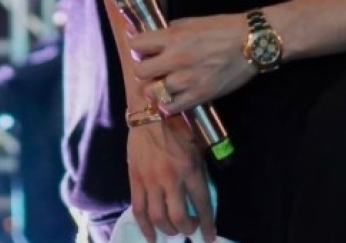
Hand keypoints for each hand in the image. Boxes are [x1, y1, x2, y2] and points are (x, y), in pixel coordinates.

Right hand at [126, 114, 215, 242]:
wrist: (150, 115)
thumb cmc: (178, 127)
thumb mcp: (197, 146)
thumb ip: (199, 170)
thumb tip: (201, 195)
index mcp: (189, 168)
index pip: (202, 203)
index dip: (207, 223)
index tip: (210, 237)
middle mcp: (170, 178)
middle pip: (179, 217)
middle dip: (187, 229)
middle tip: (191, 229)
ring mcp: (150, 181)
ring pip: (158, 218)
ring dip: (168, 230)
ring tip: (174, 231)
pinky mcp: (135, 181)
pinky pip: (139, 211)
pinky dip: (145, 228)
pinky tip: (151, 237)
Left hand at [130, 12, 253, 113]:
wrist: (251, 43)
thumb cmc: (224, 28)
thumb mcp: (193, 22)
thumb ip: (171, 31)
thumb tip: (154, 39)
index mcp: (174, 37)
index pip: (137, 44)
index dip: (138, 46)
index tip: (144, 48)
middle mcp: (175, 59)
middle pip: (140, 71)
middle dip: (145, 68)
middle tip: (155, 67)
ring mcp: (186, 81)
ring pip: (152, 92)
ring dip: (156, 87)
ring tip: (164, 83)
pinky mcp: (197, 97)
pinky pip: (170, 108)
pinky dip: (168, 103)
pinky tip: (174, 95)